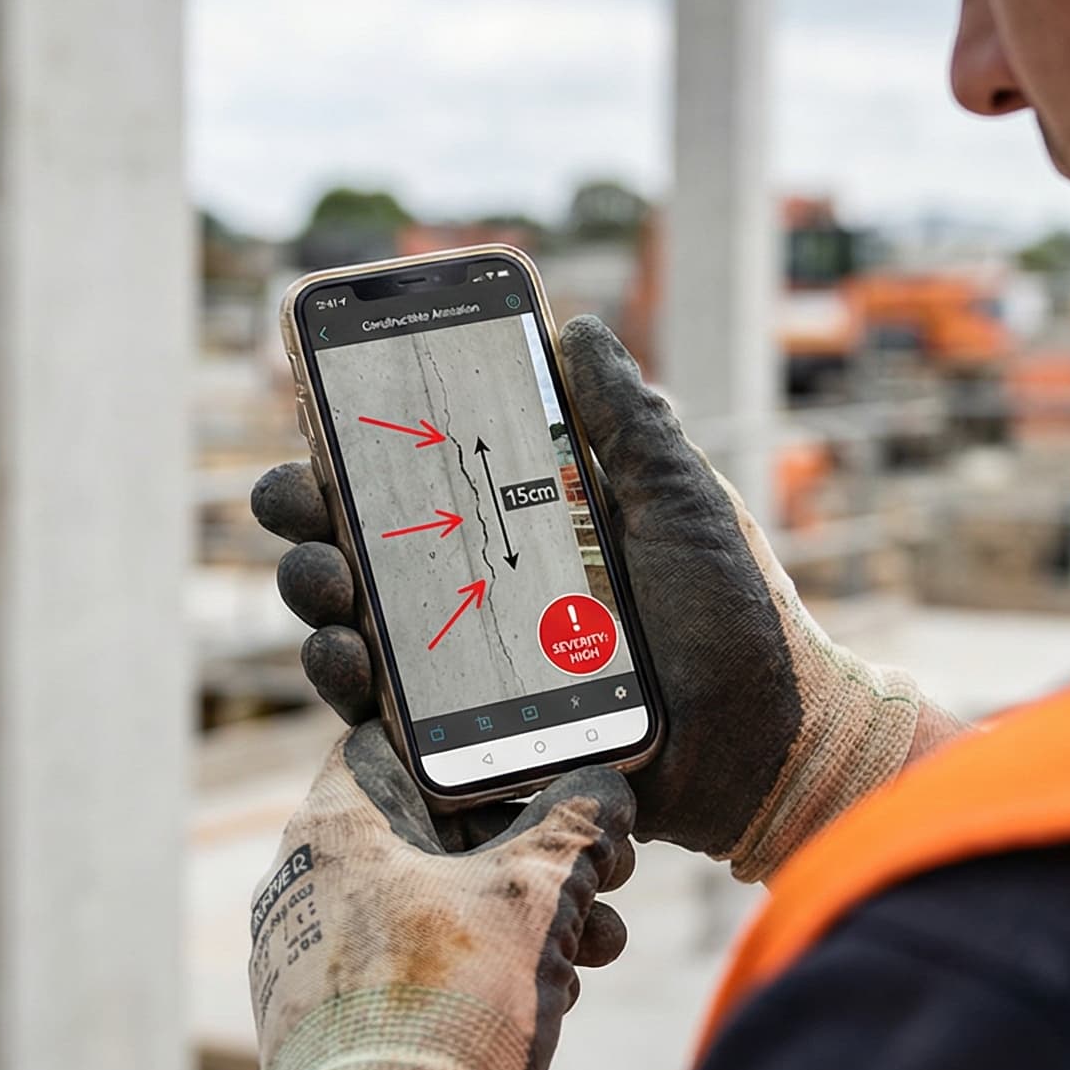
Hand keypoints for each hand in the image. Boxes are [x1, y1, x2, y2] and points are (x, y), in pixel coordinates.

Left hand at [250, 723, 635, 1069]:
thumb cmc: (443, 1009)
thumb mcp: (534, 897)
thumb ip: (576, 826)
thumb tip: (607, 789)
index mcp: (338, 825)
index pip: (402, 743)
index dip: (481, 753)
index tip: (543, 769)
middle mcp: (314, 879)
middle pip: (441, 832)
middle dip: (538, 854)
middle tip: (603, 871)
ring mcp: (321, 952)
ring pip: (442, 903)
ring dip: (529, 917)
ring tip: (594, 946)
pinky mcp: (338, 1014)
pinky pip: (421, 962)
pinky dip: (487, 966)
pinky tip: (551, 990)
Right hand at [254, 315, 963, 881]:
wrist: (768, 743)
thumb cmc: (735, 617)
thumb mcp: (680, 500)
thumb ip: (626, 420)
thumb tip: (576, 326)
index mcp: (520, 523)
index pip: (416, 472)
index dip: (355, 439)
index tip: (320, 405)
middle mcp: (478, 589)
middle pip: (357, 540)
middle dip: (306, 512)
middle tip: (301, 500)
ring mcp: (464, 669)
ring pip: (351, 621)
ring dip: (313, 590)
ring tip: (327, 581)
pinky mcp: (467, 741)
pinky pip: (381, 716)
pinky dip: (345, 681)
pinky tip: (348, 654)